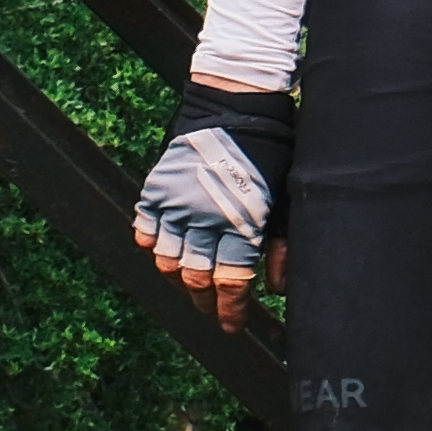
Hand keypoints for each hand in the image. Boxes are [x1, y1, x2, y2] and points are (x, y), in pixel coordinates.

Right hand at [136, 79, 292, 319]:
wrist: (235, 104)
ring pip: (166, 261)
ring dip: (179, 278)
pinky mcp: (155, 188)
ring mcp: (174, 203)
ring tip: (192, 285)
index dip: (230, 311)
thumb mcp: (287, 198)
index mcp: (240, 224)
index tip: (231, 326)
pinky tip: (165, 252)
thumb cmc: (271, 152)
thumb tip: (276, 288)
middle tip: (213, 311)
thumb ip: (283, 245)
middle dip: (205, 302)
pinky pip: (144, 230)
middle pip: (196, 278)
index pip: (231, 283)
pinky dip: (152, 247)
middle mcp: (203, 219)